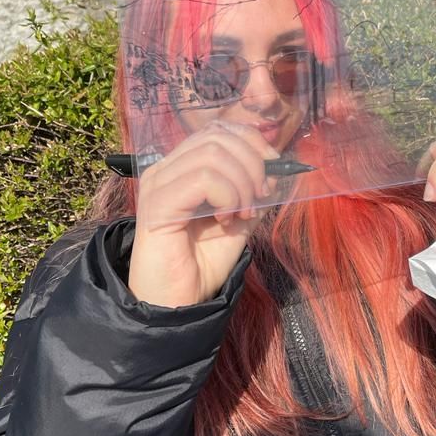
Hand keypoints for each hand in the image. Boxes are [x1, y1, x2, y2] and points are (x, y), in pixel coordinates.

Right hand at [128, 123, 278, 307]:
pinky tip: (226, 219)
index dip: (252, 143)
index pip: (217, 131)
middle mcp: (165, 170)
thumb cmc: (202, 265)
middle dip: (253, 164)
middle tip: (260, 198)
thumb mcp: (238, 221)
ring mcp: (158, 184)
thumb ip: (252, 193)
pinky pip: (204, 179)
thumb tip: (277, 171)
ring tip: (243, 213)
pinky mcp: (157, 204)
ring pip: (213, 154)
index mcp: (181, 168)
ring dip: (242, 183)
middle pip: (218, 137)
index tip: (272, 174)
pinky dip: (227, 195)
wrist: (177, 304)